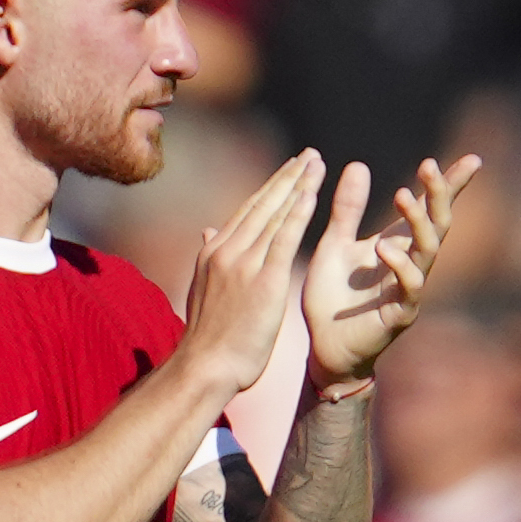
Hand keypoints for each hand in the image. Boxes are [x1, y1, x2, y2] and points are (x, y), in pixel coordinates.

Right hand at [180, 148, 328, 397]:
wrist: (205, 366)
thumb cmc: (208, 338)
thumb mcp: (203, 289)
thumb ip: (209, 256)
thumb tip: (208, 230)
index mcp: (215, 251)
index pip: (248, 211)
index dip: (271, 187)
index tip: (289, 169)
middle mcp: (228, 249)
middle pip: (263, 204)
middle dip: (288, 177)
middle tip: (310, 155)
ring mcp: (244, 264)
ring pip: (276, 215)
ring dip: (298, 186)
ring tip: (318, 164)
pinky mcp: (264, 281)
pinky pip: (285, 240)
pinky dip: (298, 214)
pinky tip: (312, 194)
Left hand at [302, 153, 479, 390]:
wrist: (324, 346)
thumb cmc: (332, 298)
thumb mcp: (334, 244)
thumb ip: (347, 209)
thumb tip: (358, 164)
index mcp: (398, 244)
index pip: (431, 210)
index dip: (452, 185)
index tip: (473, 159)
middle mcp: (411, 264)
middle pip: (438, 224)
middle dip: (438, 194)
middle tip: (428, 165)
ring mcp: (409, 289)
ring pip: (428, 250)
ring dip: (418, 221)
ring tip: (401, 195)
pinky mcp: (400, 314)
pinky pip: (410, 287)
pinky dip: (400, 265)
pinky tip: (383, 248)